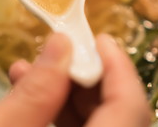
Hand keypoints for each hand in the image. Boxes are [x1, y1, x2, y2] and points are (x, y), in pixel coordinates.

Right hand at [0, 33, 151, 126]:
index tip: (100, 39)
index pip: (130, 111)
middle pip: (119, 116)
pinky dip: (56, 115)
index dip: (120, 70)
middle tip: (62, 49)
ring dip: (67, 95)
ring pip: (100, 125)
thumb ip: (33, 95)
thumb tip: (61, 45)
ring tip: (29, 68)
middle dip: (88, 79)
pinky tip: (26, 95)